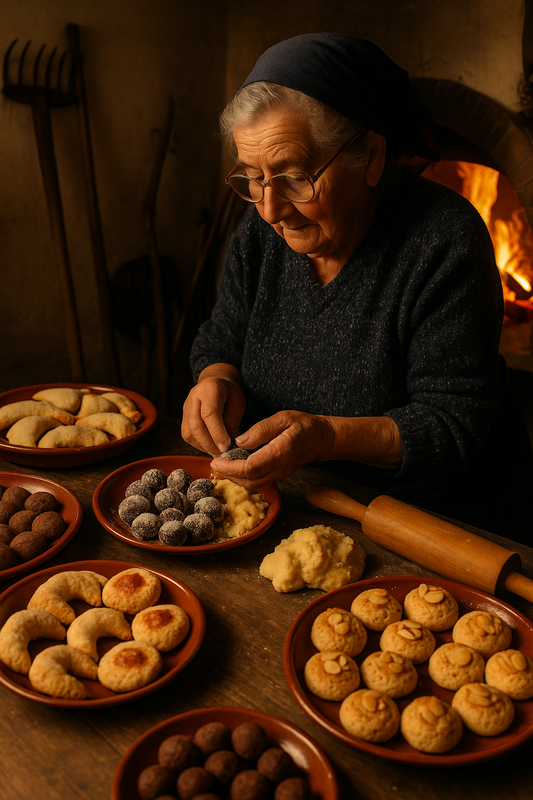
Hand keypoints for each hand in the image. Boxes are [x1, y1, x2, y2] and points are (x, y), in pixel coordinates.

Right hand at [181, 367, 245, 456]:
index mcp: (209, 389)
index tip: (226, 447)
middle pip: (196, 425)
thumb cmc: (230, 394)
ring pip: (189, 433)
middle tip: (222, 454)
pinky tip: (210, 447)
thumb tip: (226, 445)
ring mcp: (186, 408)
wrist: (215, 384)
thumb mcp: (238, 403)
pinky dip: (199, 444)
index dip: (217, 432)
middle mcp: (194, 397)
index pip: (209, 413)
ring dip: (203, 446)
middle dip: (209, 443)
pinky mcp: (183, 417)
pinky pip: (188, 435)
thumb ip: (232, 422)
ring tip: (217, 452)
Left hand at [210, 410, 334, 487]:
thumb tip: (239, 441)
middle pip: (250, 480)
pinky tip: (236, 466)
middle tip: (214, 463)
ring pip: (254, 484)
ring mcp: (281, 474)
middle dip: (229, 474)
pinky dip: (244, 477)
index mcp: (281, 452)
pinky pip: (259, 482)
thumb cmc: (304, 425)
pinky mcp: (279, 476)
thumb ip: (262, 429)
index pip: (252, 467)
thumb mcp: (283, 418)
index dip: (231, 467)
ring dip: (236, 478)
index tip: (216, 461)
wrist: (322, 438)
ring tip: (222, 465)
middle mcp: (281, 468)